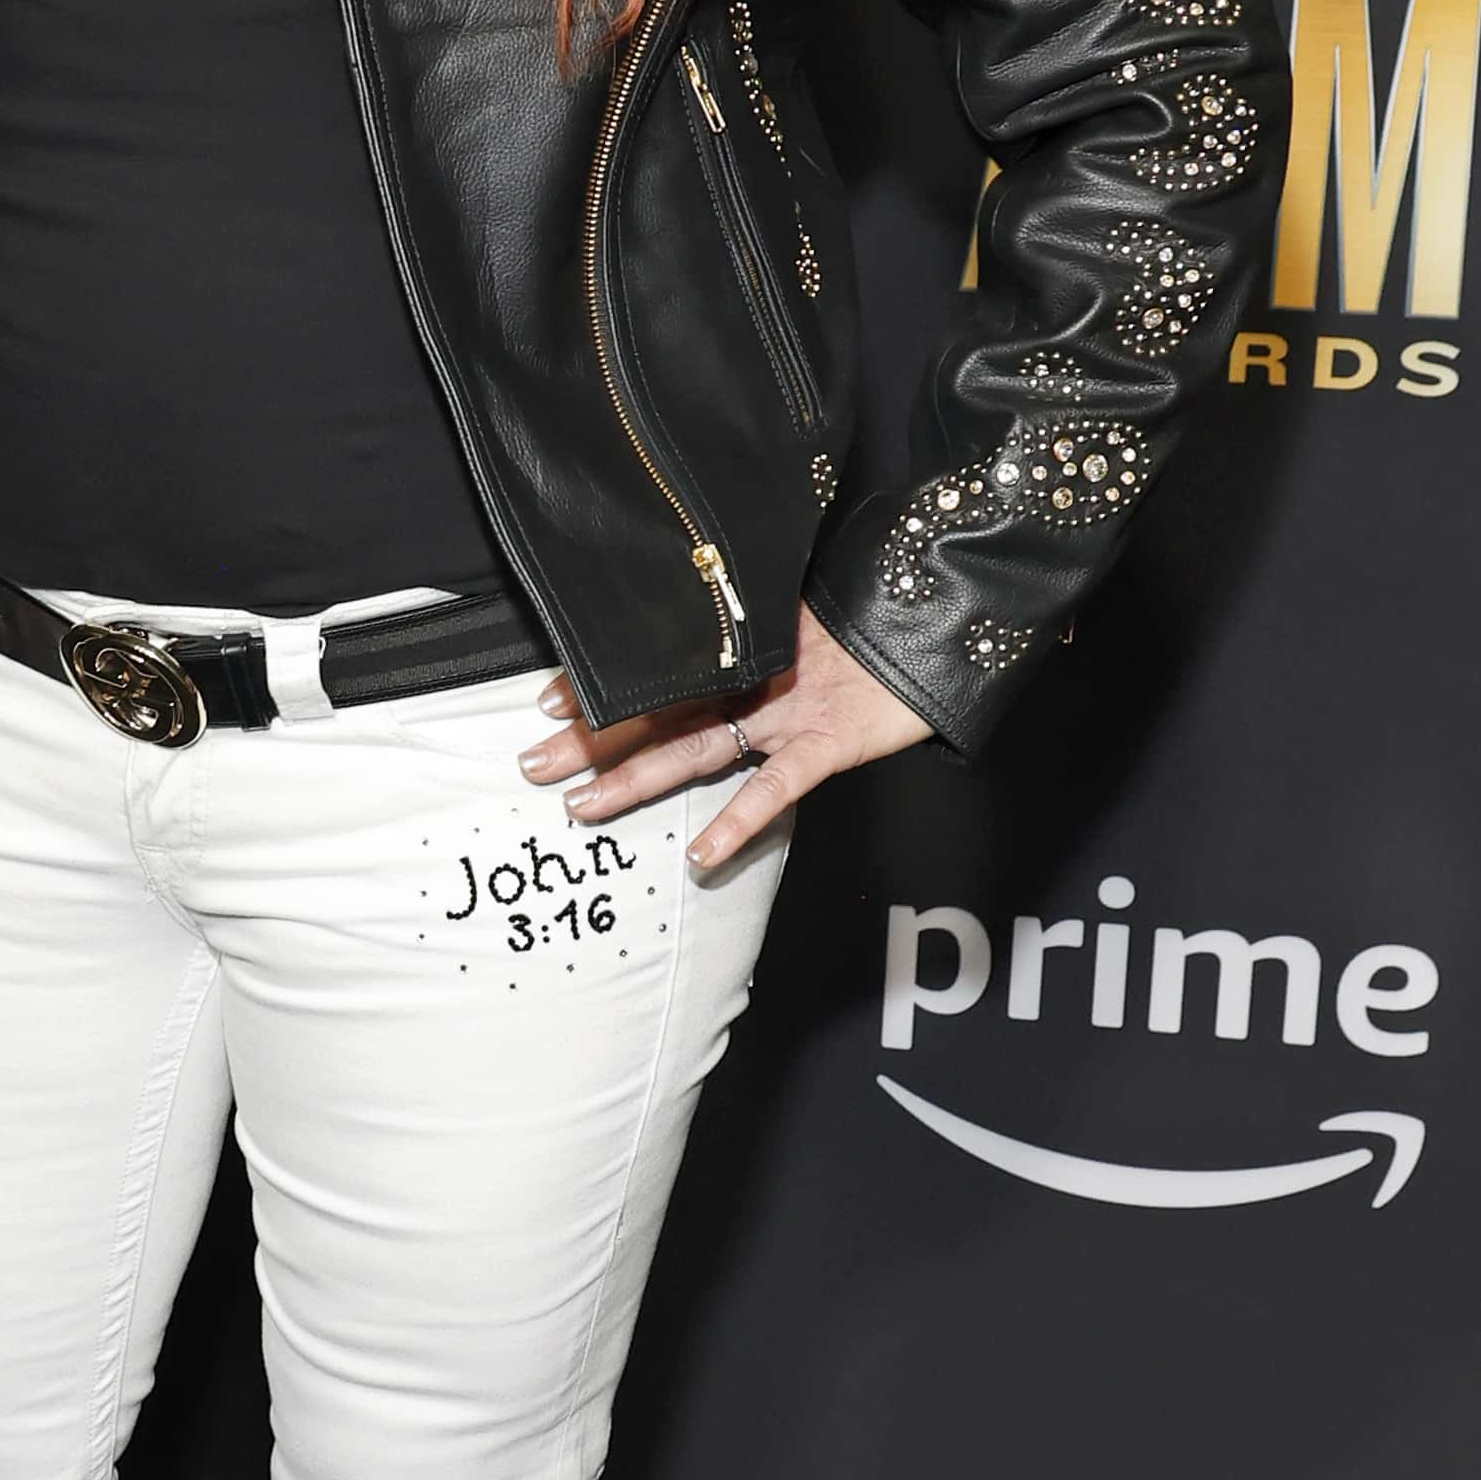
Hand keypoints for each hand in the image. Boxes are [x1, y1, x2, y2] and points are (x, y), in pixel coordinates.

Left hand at [521, 597, 928, 882]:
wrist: (949, 624)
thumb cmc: (880, 632)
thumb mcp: (808, 630)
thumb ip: (758, 642)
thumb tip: (704, 649)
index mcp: (743, 657)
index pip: (658, 677)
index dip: (604, 690)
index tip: (549, 702)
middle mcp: (754, 684)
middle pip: (658, 714)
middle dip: (592, 742)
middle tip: (531, 762)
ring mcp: (789, 713)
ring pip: (695, 747)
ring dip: (635, 779)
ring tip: (580, 806)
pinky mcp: (829, 741)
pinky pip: (776, 788)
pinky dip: (738, 822)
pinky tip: (701, 855)